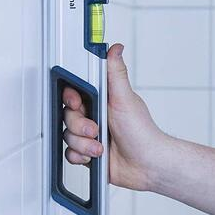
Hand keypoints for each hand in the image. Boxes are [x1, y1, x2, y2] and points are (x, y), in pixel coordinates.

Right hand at [62, 43, 168, 190]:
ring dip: (83, 143)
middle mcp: (95, 115)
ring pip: (68, 135)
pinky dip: (81, 156)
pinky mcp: (88, 152)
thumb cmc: (141, 132)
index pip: (75, 92)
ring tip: (100, 146)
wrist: (146, 166)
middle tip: (95, 129)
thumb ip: (116, 73)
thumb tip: (115, 49)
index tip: (78, 103)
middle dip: (80, 125)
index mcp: (102, 99)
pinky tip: (95, 155)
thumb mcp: (125, 99)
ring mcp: (90, 134)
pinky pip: (70, 153)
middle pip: (68, 115)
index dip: (71, 97)